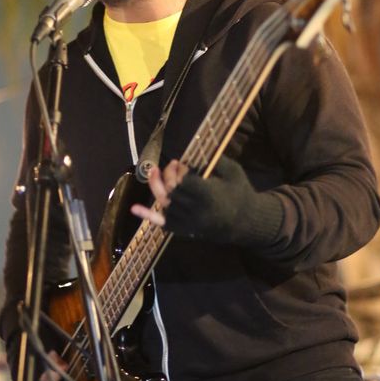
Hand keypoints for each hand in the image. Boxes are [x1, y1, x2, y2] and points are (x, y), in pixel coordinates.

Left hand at [131, 155, 283, 249]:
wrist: (245, 222)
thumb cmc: (240, 193)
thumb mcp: (233, 172)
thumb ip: (216, 161)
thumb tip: (197, 150)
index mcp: (210, 196)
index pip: (184, 181)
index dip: (179, 170)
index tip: (182, 163)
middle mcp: (197, 211)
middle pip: (172, 191)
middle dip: (168, 174)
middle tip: (172, 164)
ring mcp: (189, 222)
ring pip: (164, 203)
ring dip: (157, 186)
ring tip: (154, 171)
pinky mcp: (185, 230)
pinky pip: (162, 223)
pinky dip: (147, 215)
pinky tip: (134, 208)